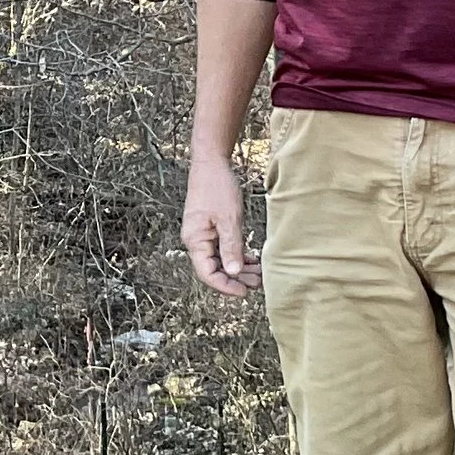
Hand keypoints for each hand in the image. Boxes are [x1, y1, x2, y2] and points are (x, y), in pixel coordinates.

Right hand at [182, 154, 262, 295]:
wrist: (211, 163)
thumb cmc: (217, 187)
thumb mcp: (228, 219)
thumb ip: (231, 247)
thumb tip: (233, 273)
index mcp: (195, 240)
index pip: (207, 274)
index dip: (225, 286)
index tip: (244, 292)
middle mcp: (196, 240)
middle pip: (214, 269)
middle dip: (235, 279)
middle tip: (258, 283)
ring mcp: (203, 234)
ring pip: (220, 260)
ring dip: (238, 268)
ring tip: (258, 273)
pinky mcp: (211, 228)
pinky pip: (222, 249)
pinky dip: (236, 256)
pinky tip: (251, 260)